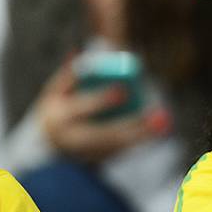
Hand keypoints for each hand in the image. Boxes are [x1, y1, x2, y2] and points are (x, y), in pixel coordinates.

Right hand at [36, 61, 171, 163]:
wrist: (49, 144)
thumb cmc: (58, 107)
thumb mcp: (55, 90)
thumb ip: (68, 74)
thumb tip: (77, 51)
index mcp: (58, 116)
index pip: (81, 108)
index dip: (101, 99)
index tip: (123, 90)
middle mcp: (71, 138)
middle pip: (105, 133)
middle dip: (130, 123)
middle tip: (154, 113)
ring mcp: (83, 153)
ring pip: (116, 146)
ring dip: (140, 135)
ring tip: (161, 121)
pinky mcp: (96, 161)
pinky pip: (120, 152)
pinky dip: (138, 142)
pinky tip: (156, 131)